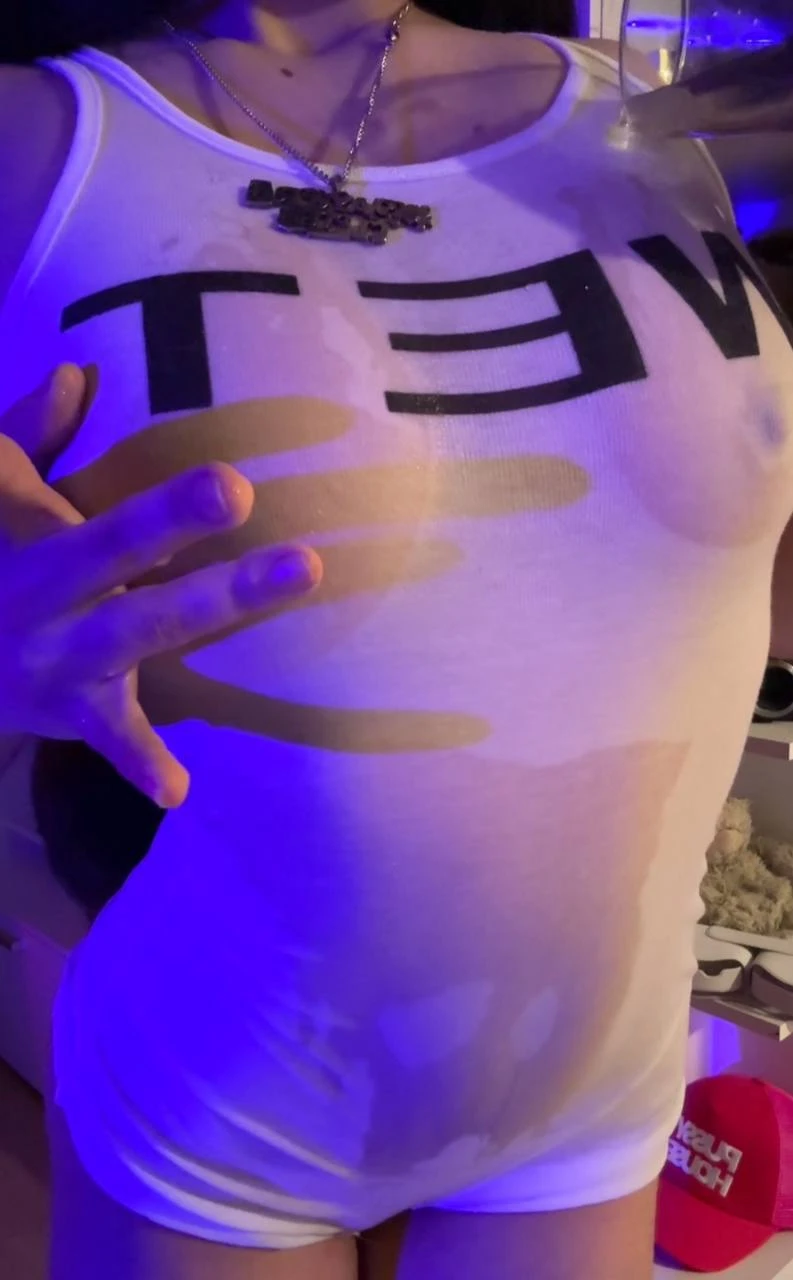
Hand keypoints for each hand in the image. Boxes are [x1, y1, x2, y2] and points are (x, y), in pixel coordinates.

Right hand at [0, 366, 322, 806]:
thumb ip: (26, 435)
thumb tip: (74, 371)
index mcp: (33, 534)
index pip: (91, 500)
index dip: (148, 486)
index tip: (221, 469)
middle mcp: (47, 588)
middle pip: (111, 547)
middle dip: (168, 519)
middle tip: (238, 488)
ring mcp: (60, 654)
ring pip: (140, 625)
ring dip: (218, 600)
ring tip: (303, 569)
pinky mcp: (70, 709)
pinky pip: (107, 737)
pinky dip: (138, 762)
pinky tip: (178, 790)